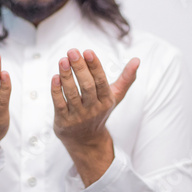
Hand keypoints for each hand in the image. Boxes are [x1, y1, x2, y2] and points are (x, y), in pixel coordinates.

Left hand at [50, 48, 139, 184]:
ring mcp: (78, 116)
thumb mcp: (115, 96)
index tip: (87, 51)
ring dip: (66, 76)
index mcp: (106, 100)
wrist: (86, 141)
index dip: (94, 66)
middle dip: (80, 68)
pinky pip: (59, 104)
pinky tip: (54, 77)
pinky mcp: (64, 121)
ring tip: (62, 60)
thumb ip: (126, 78)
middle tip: (72, 51)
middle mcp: (93, 109)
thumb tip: (137, 59)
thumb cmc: (100, 111)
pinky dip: (56, 91)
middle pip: (87, 86)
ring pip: (72, 94)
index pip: (101, 81)